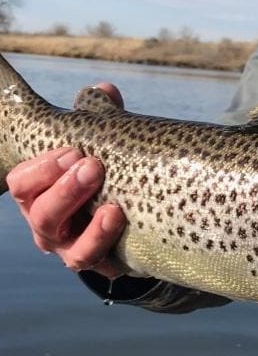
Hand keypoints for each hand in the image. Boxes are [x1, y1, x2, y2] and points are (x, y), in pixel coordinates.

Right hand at [7, 83, 126, 277]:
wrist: (138, 220)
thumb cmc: (109, 175)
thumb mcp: (103, 146)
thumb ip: (100, 120)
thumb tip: (103, 91)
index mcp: (39, 193)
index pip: (22, 182)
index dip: (43, 167)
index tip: (73, 150)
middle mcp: (48, 225)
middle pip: (41, 213)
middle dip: (65, 190)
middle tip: (93, 167)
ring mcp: (71, 249)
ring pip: (66, 244)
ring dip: (91, 226)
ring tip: (115, 206)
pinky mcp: (101, 265)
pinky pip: (97, 262)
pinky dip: (106, 244)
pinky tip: (122, 224)